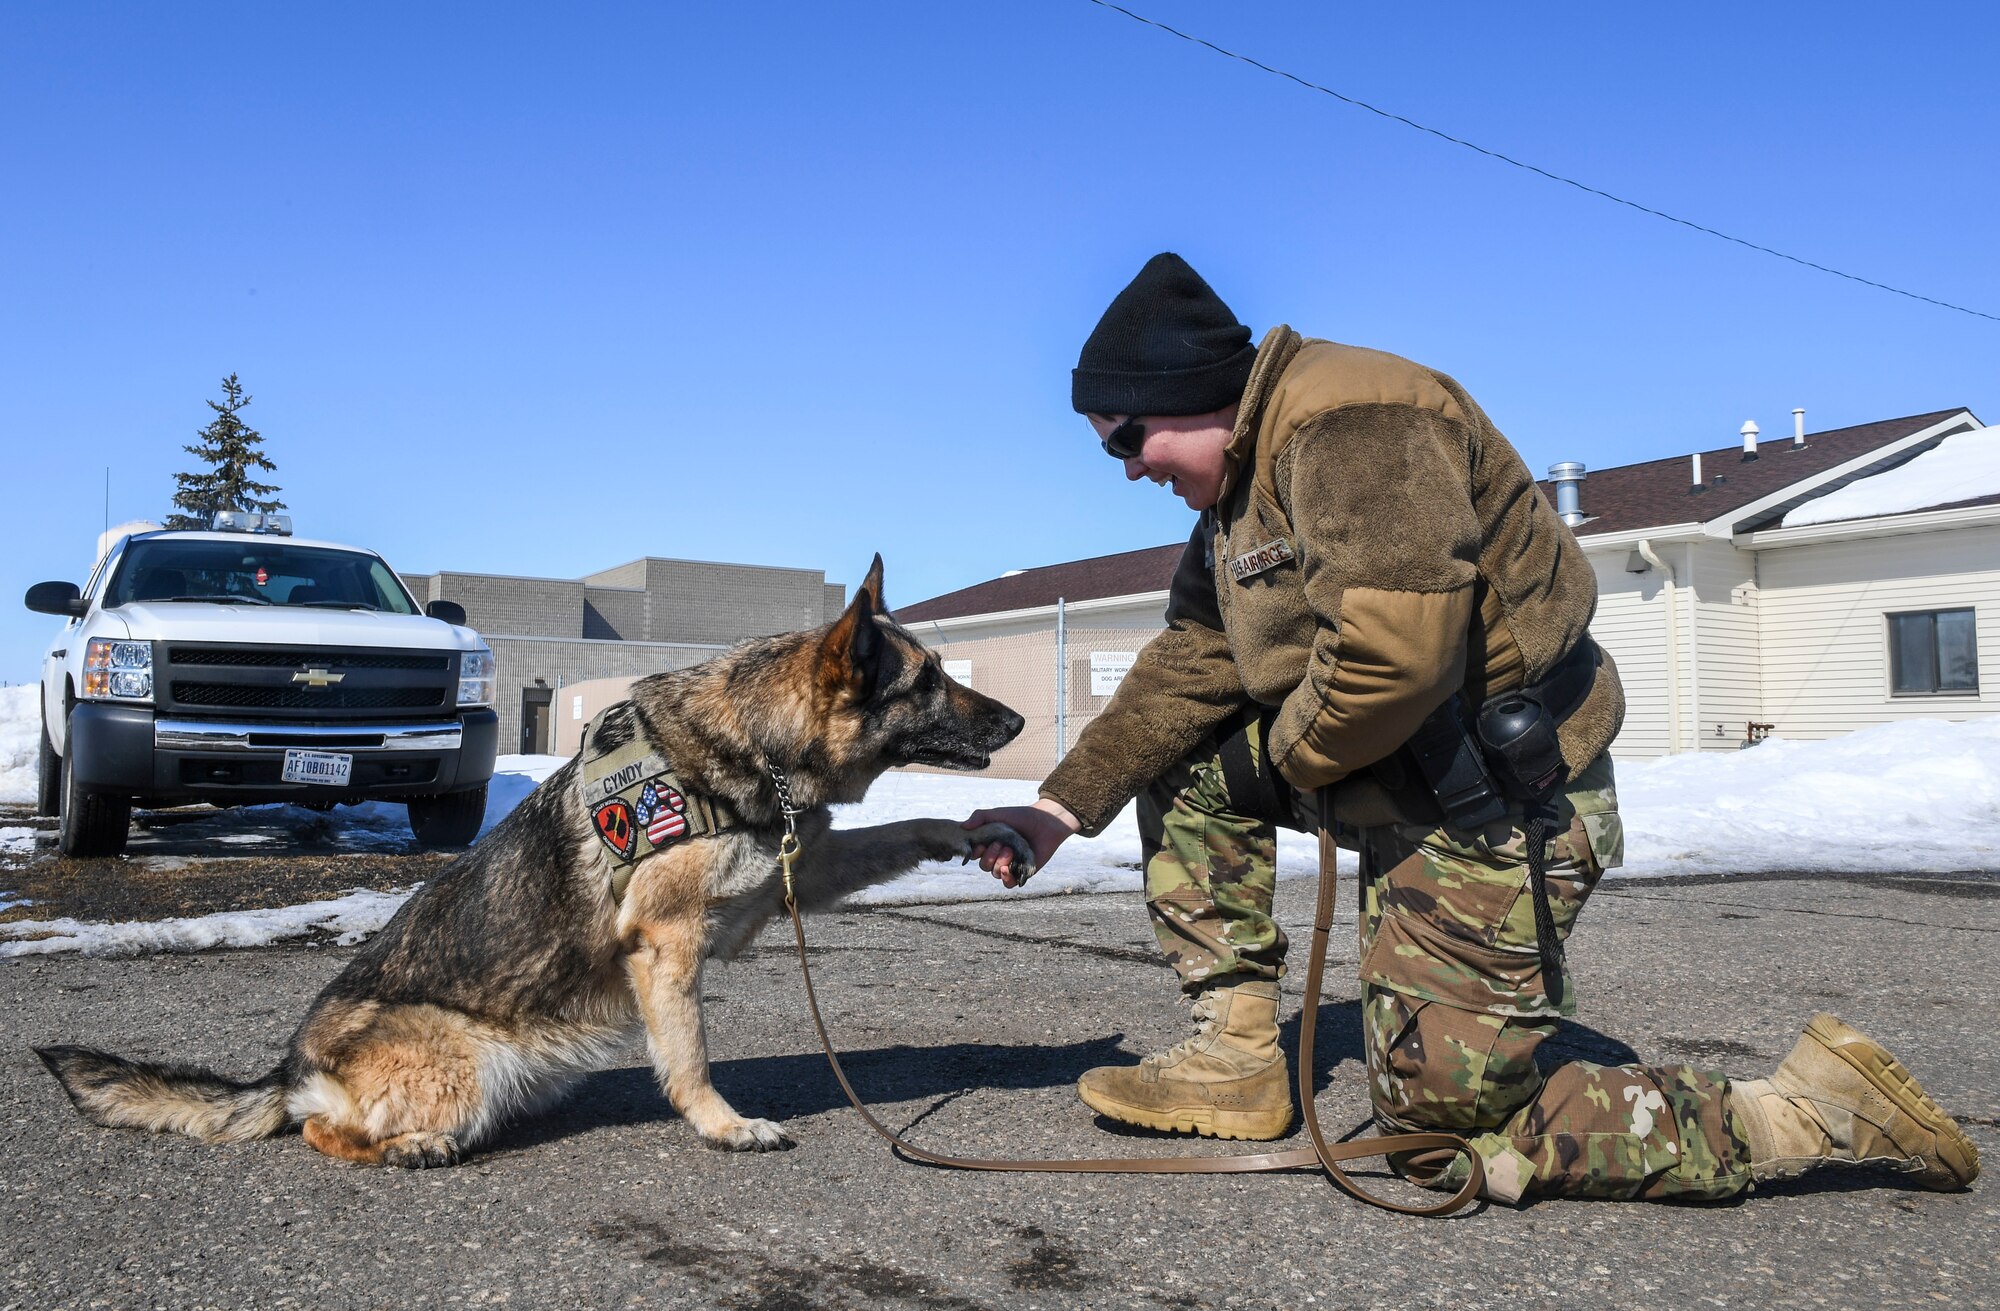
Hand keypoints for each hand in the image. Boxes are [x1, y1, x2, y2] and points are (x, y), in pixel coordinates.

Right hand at [961, 799, 1080, 887]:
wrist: (1046, 822)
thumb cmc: (1021, 816)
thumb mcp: (997, 813)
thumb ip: (980, 817)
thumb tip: (964, 827)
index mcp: (991, 842)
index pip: (976, 854)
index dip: (976, 852)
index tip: (980, 845)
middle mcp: (999, 855)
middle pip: (984, 866)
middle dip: (990, 856)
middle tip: (1001, 844)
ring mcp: (1011, 864)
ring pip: (995, 874)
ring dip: (999, 863)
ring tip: (1010, 850)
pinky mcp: (1022, 872)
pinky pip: (1009, 883)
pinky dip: (1005, 879)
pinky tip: (1007, 870)